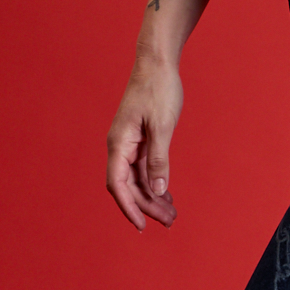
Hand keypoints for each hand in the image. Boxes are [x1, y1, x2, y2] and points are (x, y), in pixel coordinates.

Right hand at [106, 60, 184, 231]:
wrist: (158, 63)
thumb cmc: (158, 89)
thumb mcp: (162, 126)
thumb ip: (159, 160)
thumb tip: (157, 190)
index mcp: (119, 143)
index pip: (118, 184)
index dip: (128, 207)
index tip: (141, 226)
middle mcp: (120, 146)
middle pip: (129, 186)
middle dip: (147, 206)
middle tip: (169, 222)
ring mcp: (130, 144)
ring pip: (137, 179)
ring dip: (152, 197)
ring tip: (171, 214)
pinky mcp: (140, 140)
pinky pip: (144, 168)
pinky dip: (155, 182)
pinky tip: (167, 195)